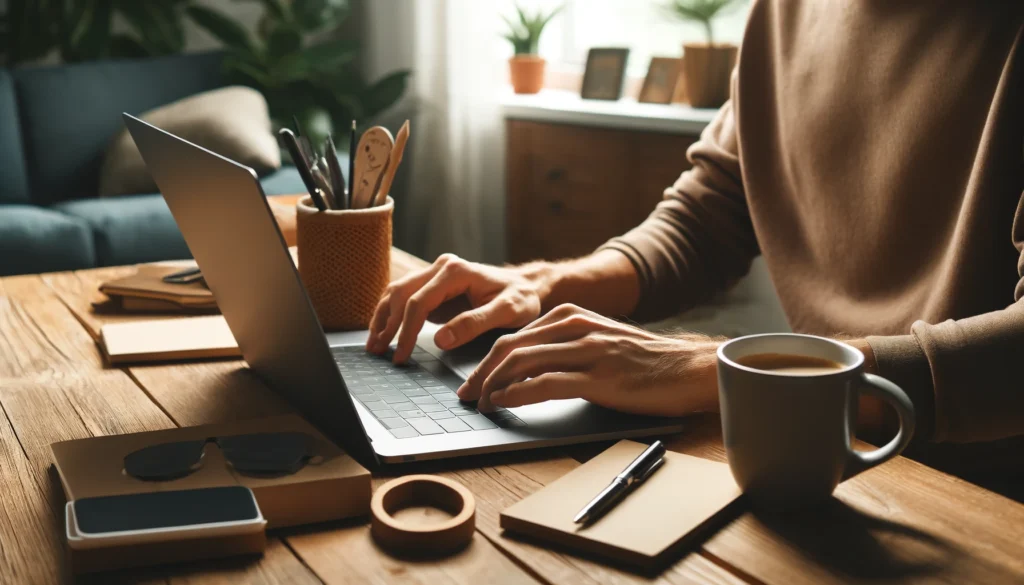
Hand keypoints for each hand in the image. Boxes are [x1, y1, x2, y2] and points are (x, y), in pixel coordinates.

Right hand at [366, 254, 547, 362]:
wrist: (526, 286)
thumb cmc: (521, 298)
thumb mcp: (508, 312)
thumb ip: (475, 324)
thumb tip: (441, 339)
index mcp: (456, 272)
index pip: (420, 301)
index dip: (408, 330)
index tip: (402, 354)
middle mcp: (442, 268)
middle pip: (402, 294)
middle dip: (387, 324)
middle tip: (378, 351)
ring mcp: (435, 276)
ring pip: (398, 293)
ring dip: (383, 317)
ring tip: (373, 343)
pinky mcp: (433, 287)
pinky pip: (405, 298)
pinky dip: (391, 314)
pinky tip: (383, 331)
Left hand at [456, 304, 721, 414]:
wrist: (688, 369)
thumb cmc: (644, 363)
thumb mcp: (600, 341)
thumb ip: (566, 347)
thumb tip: (525, 371)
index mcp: (572, 316)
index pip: (514, 335)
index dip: (486, 360)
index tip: (473, 381)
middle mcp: (575, 327)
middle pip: (510, 347)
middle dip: (481, 373)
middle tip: (467, 395)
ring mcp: (586, 351)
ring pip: (520, 362)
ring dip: (492, 385)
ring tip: (481, 403)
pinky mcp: (598, 377)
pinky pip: (544, 383)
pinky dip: (516, 394)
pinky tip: (505, 404)